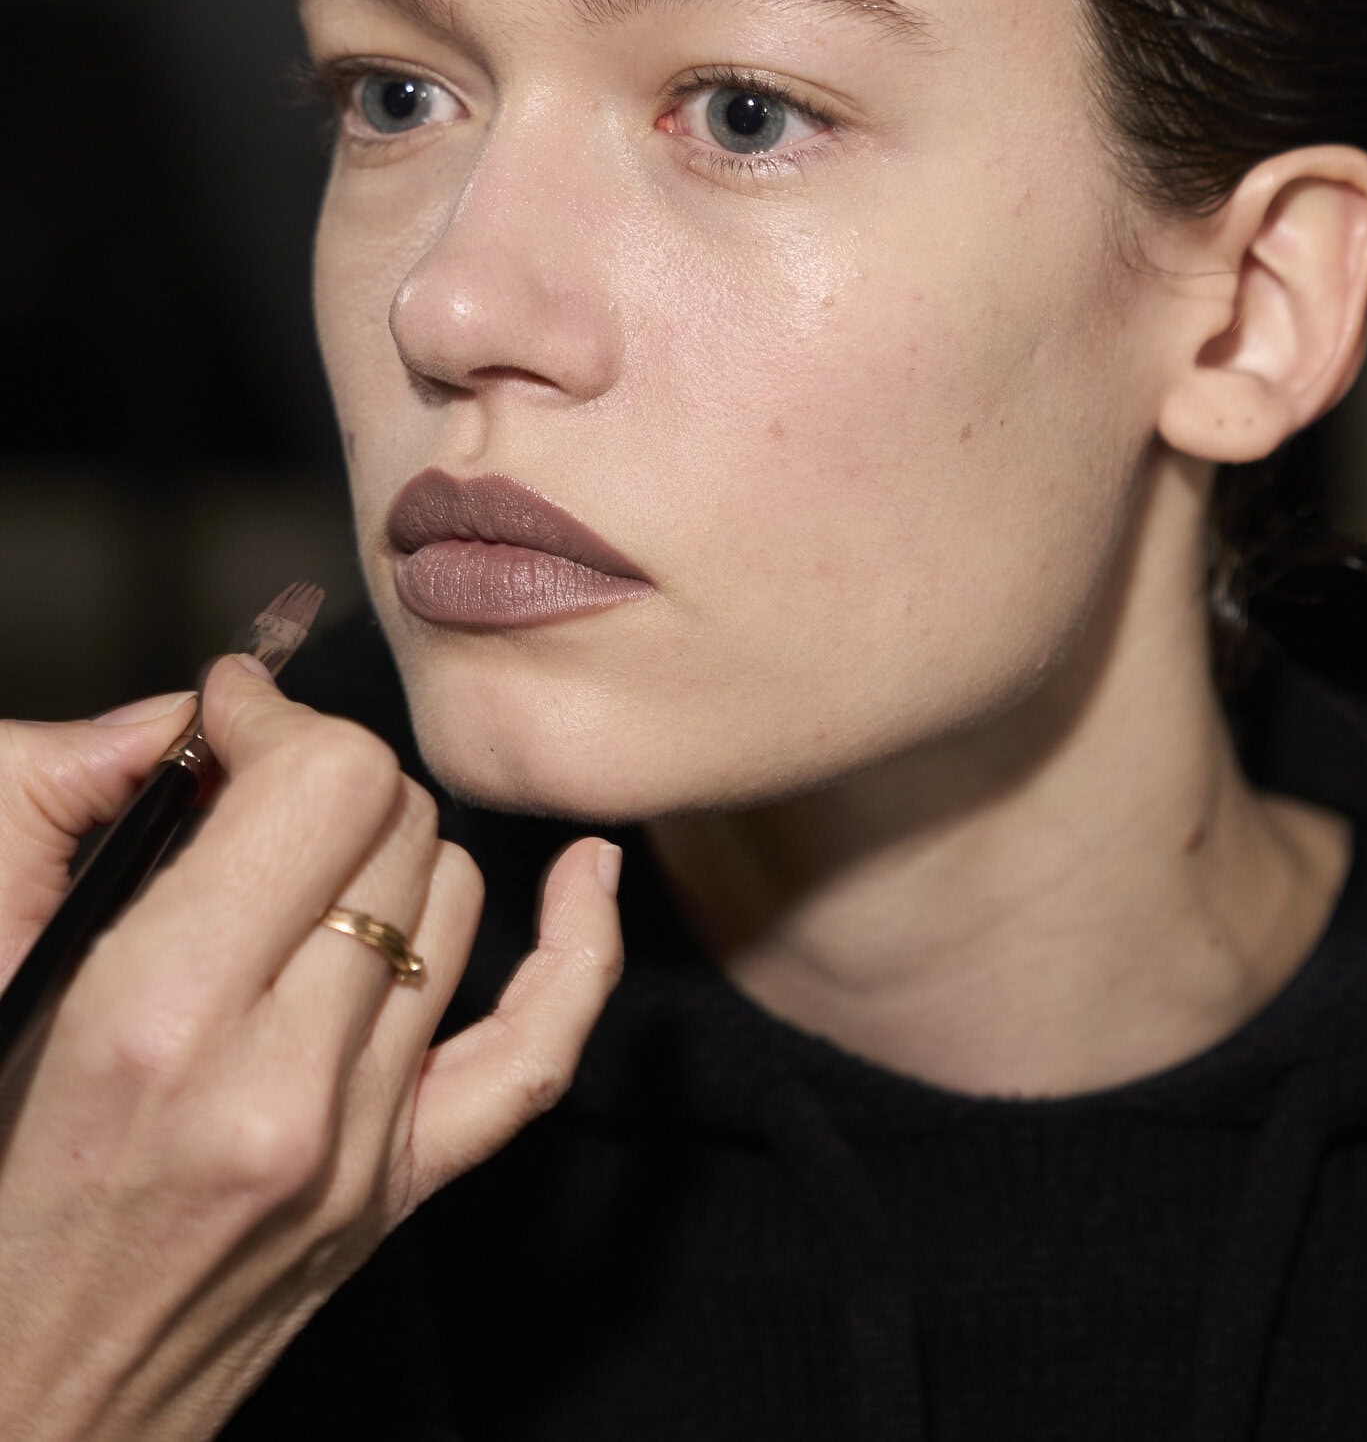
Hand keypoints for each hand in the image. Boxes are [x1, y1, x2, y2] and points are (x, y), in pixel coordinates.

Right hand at [0, 659, 621, 1440]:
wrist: (16, 1412)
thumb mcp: (0, 990)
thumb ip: (77, 836)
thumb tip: (191, 728)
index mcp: (160, 1019)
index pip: (322, 783)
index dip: (274, 716)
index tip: (227, 715)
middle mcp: (280, 1083)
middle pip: (394, 824)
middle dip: (318, 772)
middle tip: (247, 783)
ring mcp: (359, 1148)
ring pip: (454, 900)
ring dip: (386, 847)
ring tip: (305, 857)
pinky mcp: (396, 1197)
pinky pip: (537, 1050)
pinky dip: (581, 947)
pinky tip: (586, 873)